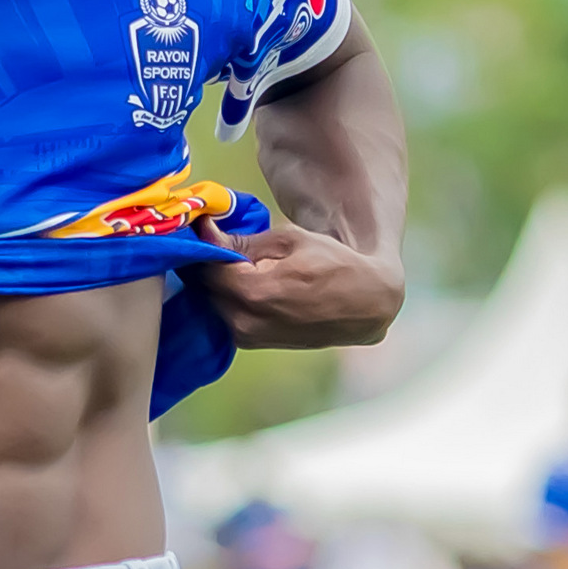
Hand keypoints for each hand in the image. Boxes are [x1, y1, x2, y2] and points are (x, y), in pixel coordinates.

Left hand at [185, 216, 402, 348]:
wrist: (366, 305)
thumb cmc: (333, 264)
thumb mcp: (290, 240)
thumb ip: (242, 241)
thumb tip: (204, 230)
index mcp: (254, 293)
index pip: (205, 266)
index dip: (201, 242)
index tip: (203, 224)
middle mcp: (245, 322)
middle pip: (203, 286)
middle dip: (203, 262)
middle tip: (211, 239)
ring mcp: (247, 338)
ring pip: (211, 301)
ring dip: (213, 280)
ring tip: (228, 259)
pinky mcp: (251, 344)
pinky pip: (223, 314)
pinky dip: (224, 296)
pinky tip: (238, 280)